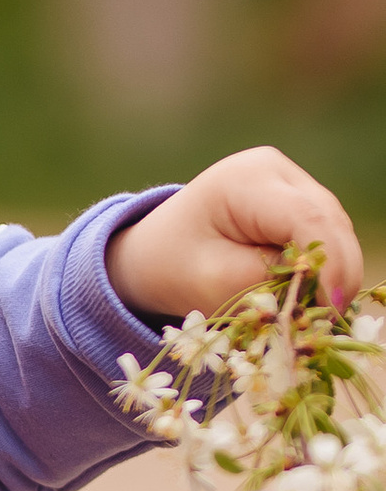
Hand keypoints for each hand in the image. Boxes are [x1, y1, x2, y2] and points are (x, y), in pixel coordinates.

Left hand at [106, 147, 366, 320]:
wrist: (154, 252)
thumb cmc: (175, 267)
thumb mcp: (214, 283)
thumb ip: (269, 285)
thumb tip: (325, 291)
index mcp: (246, 180)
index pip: (306, 219)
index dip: (328, 264)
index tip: (331, 309)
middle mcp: (276, 170)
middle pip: (328, 222)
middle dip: (336, 272)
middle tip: (329, 320)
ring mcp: (291, 181)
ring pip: (334, 230)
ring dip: (333, 271)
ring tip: (317, 312)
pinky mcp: (299, 200)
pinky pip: (327, 236)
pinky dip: (324, 266)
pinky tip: (313, 294)